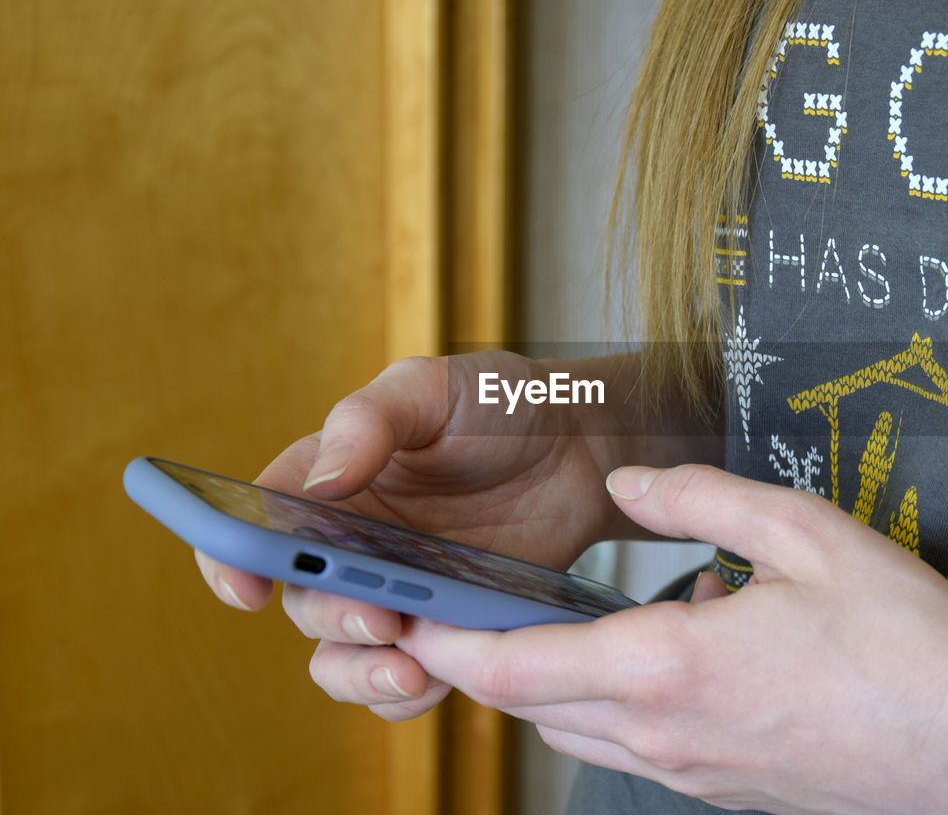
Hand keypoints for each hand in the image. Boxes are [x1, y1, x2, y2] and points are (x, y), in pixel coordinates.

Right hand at [195, 352, 628, 718]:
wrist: (581, 450)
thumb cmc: (498, 405)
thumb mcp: (433, 388)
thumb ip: (370, 421)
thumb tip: (318, 485)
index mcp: (327, 480)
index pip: (252, 521)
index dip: (230, 559)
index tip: (246, 588)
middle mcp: (348, 542)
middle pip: (303, 601)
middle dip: (333, 618)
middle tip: (381, 617)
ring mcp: (394, 591)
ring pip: (342, 656)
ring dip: (361, 673)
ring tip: (410, 672)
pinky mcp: (441, 627)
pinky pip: (402, 680)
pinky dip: (408, 694)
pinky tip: (439, 681)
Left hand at [393, 465, 947, 812]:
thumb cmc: (907, 644)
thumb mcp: (806, 535)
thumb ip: (699, 499)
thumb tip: (624, 487)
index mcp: (664, 669)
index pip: (509, 667)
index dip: (444, 641)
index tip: (402, 615)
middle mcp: (661, 736)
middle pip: (527, 706)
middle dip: (480, 661)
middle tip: (459, 608)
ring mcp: (692, 776)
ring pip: (575, 733)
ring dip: (544, 683)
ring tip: (552, 624)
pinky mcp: (725, 792)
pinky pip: (634, 749)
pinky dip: (610, 704)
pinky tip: (664, 652)